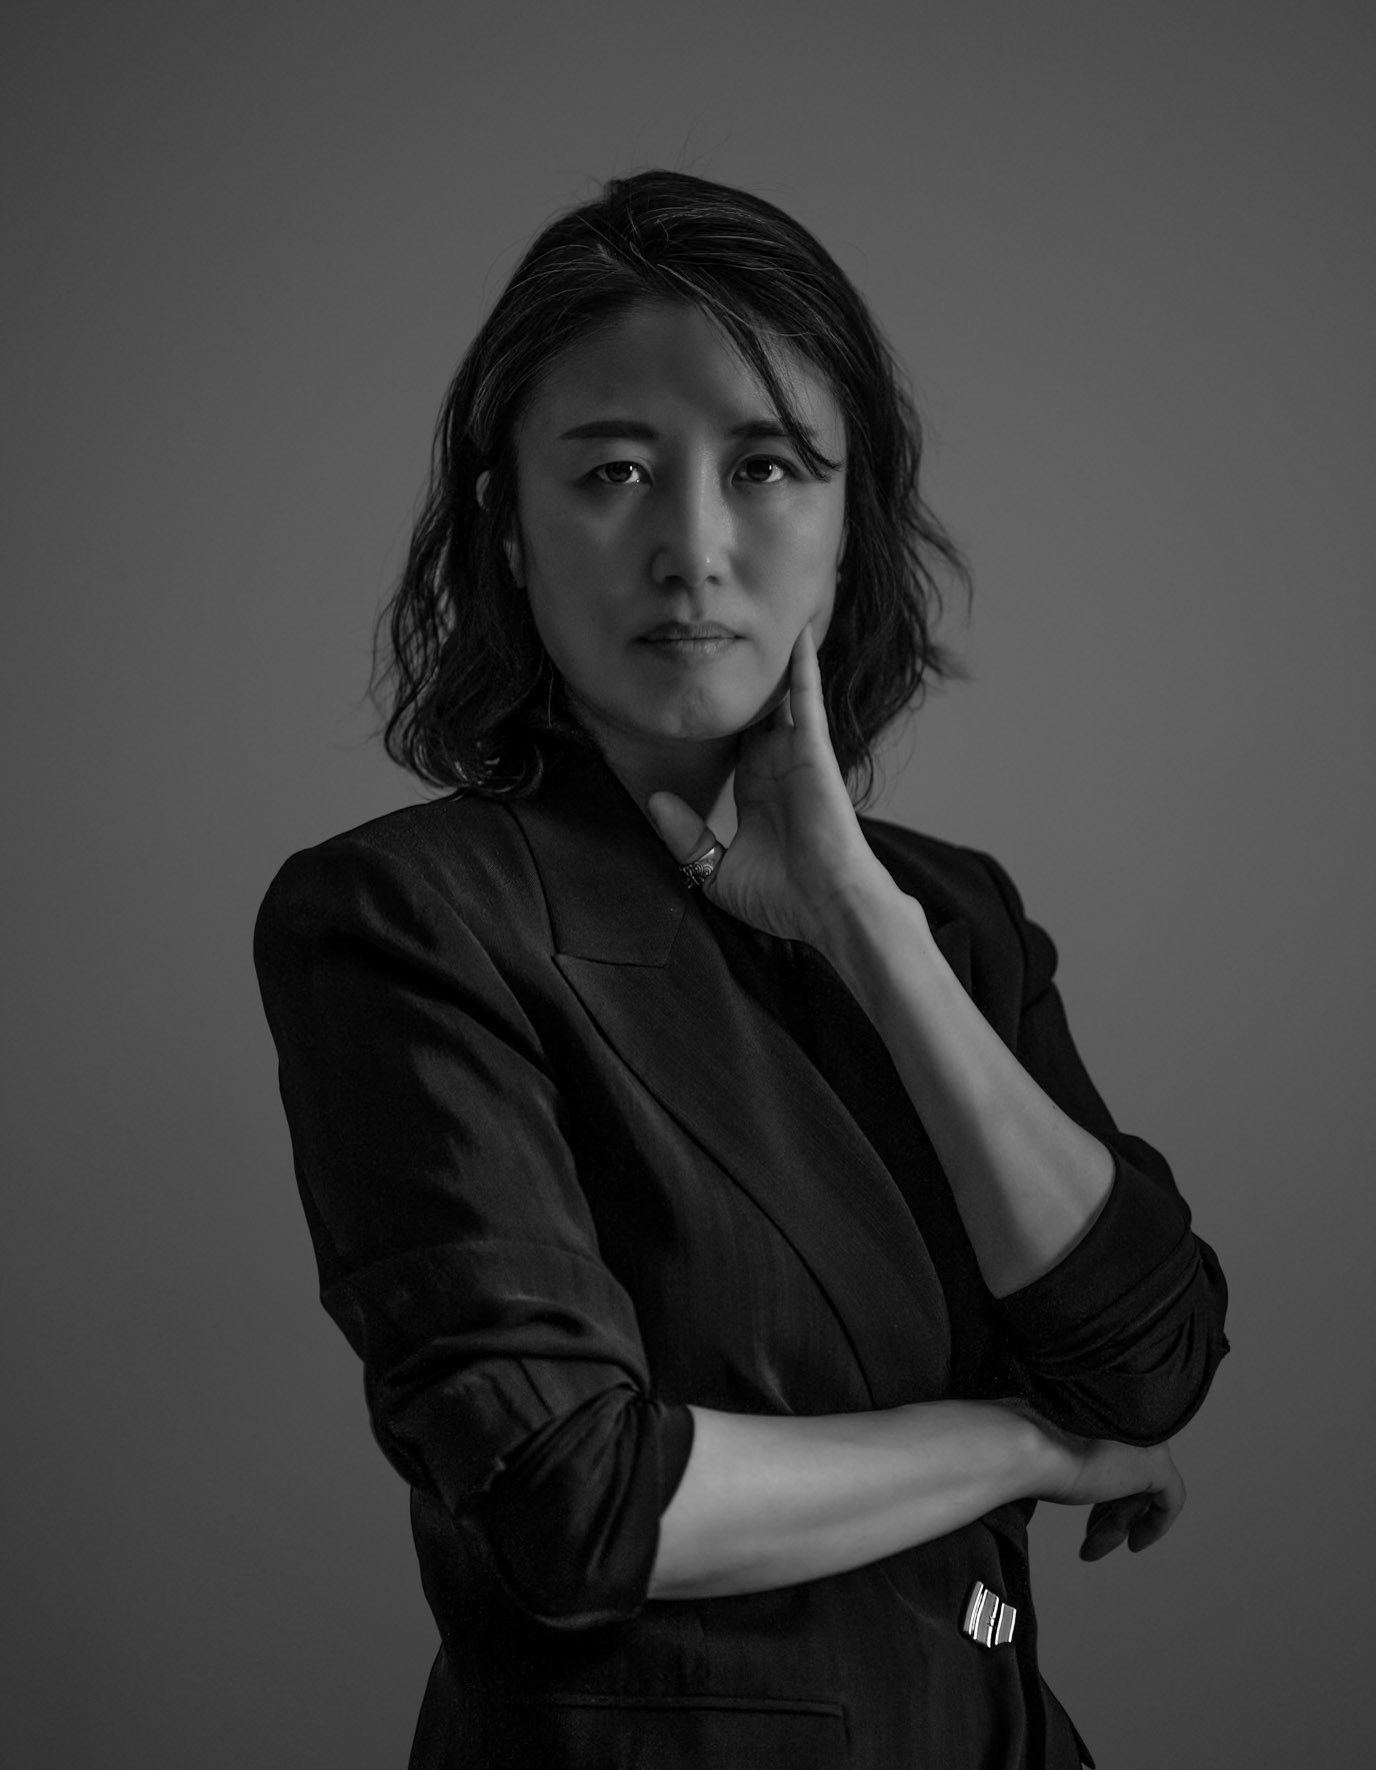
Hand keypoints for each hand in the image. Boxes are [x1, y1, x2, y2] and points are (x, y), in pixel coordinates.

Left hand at [646, 625, 899, 946]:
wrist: (826, 907)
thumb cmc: (782, 898)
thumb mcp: (716, 870)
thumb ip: (686, 836)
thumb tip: (654, 801)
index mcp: (756, 791)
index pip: (732, 742)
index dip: (714, 717)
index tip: (691, 691)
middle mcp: (777, 767)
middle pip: (753, 710)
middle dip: (740, 679)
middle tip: (719, 633)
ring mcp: (796, 757)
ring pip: (780, 698)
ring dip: (772, 662)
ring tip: (761, 613)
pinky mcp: (814, 752)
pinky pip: (807, 701)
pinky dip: (803, 669)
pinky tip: (797, 636)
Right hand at [1027, 1415, 1186, 1560]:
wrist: (1027, 1445)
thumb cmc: (1027, 1444)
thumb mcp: (1054, 1445)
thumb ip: (1072, 1448)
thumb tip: (1062, 1463)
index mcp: (1108, 1406)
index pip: (1118, 1451)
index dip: (1104, 1486)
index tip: (1090, 1511)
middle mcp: (1132, 1416)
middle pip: (1130, 1471)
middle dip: (1109, 1510)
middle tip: (1088, 1538)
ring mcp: (1147, 1437)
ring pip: (1141, 1488)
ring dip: (1116, 1522)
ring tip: (1092, 1549)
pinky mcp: (1156, 1463)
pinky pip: (1169, 1499)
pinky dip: (1155, 1525)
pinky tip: (1136, 1543)